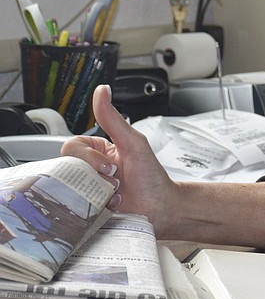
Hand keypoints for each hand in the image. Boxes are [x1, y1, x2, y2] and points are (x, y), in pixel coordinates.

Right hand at [60, 84, 184, 235]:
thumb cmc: (151, 176)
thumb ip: (113, 119)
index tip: (108, 165)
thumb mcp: (133, 142)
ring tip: (115, 193)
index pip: (71, 147)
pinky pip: (77, 206)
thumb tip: (102, 91)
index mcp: (96, 150)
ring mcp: (87, 189)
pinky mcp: (87, 207)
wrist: (161, 208)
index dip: (88, 158)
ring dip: (96, 192)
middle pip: (68, 168)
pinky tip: (113, 204)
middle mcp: (89, 169)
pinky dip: (96, 206)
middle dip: (94, 176)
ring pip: (71, 188)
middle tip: (115, 180)